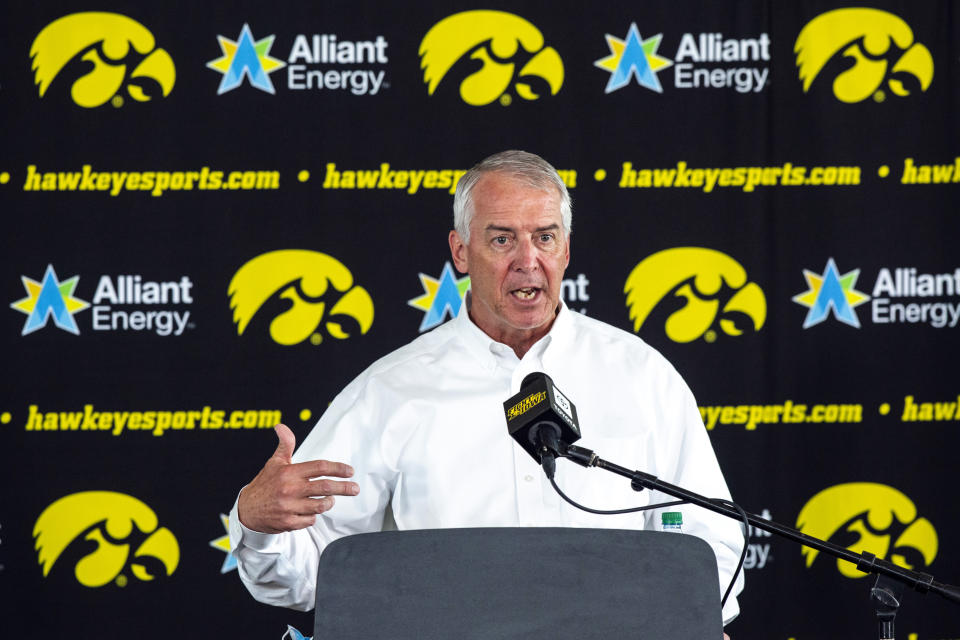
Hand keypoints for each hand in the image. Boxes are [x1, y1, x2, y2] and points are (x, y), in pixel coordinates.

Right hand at [237, 424, 358, 533]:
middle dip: (344, 488)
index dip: (338, 468)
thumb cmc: (264, 484)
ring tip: (331, 499)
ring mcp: (289, 507)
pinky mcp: (288, 523)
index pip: (319, 467)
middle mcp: (290, 489)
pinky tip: (310, 511)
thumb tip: (281, 426)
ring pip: (320, 506)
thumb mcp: (274, 463)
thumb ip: (285, 445)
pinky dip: (314, 516)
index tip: (350, 471)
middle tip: (355, 488)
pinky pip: (311, 520)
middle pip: (325, 487)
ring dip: (329, 502)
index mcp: (289, 473)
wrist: (246, 510)